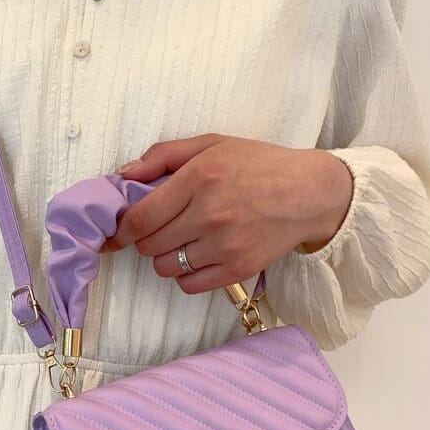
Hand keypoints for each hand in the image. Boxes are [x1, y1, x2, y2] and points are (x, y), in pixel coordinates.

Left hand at [102, 133, 353, 293]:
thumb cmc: (259, 165)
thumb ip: (164, 155)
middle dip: (146, 239)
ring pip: (166, 268)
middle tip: (159, 228)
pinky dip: (186, 275)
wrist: (309, 194)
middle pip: (150, 246)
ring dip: (166, 257)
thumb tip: (124, 174)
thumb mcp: (212, 144)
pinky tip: (197, 257)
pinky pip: (190, 285)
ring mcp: (225, 246)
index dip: (123, 229)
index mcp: (200, 178)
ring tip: (183, 241)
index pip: (140, 218)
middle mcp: (210, 214)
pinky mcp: (238, 269)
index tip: (120, 231)